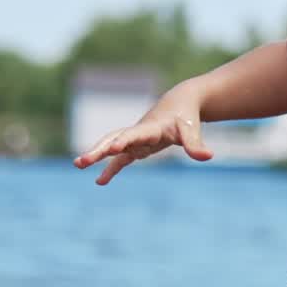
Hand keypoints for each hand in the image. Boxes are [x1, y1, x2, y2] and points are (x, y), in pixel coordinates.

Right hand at [73, 108, 211, 184]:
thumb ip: (195, 145)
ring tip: (78, 165)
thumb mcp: (192, 131)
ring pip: (111, 146)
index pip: (135, 134)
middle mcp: (138, 132)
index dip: (125, 141)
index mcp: (151, 128)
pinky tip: (99, 182)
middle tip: (82, 160)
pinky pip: (120, 159)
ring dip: (96, 155)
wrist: (179, 104)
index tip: (113, 148)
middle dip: (99, 150)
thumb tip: (208, 157)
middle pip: (114, 139)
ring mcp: (134, 139)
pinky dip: (110, 169)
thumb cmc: (186, 117)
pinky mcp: (136, 146)